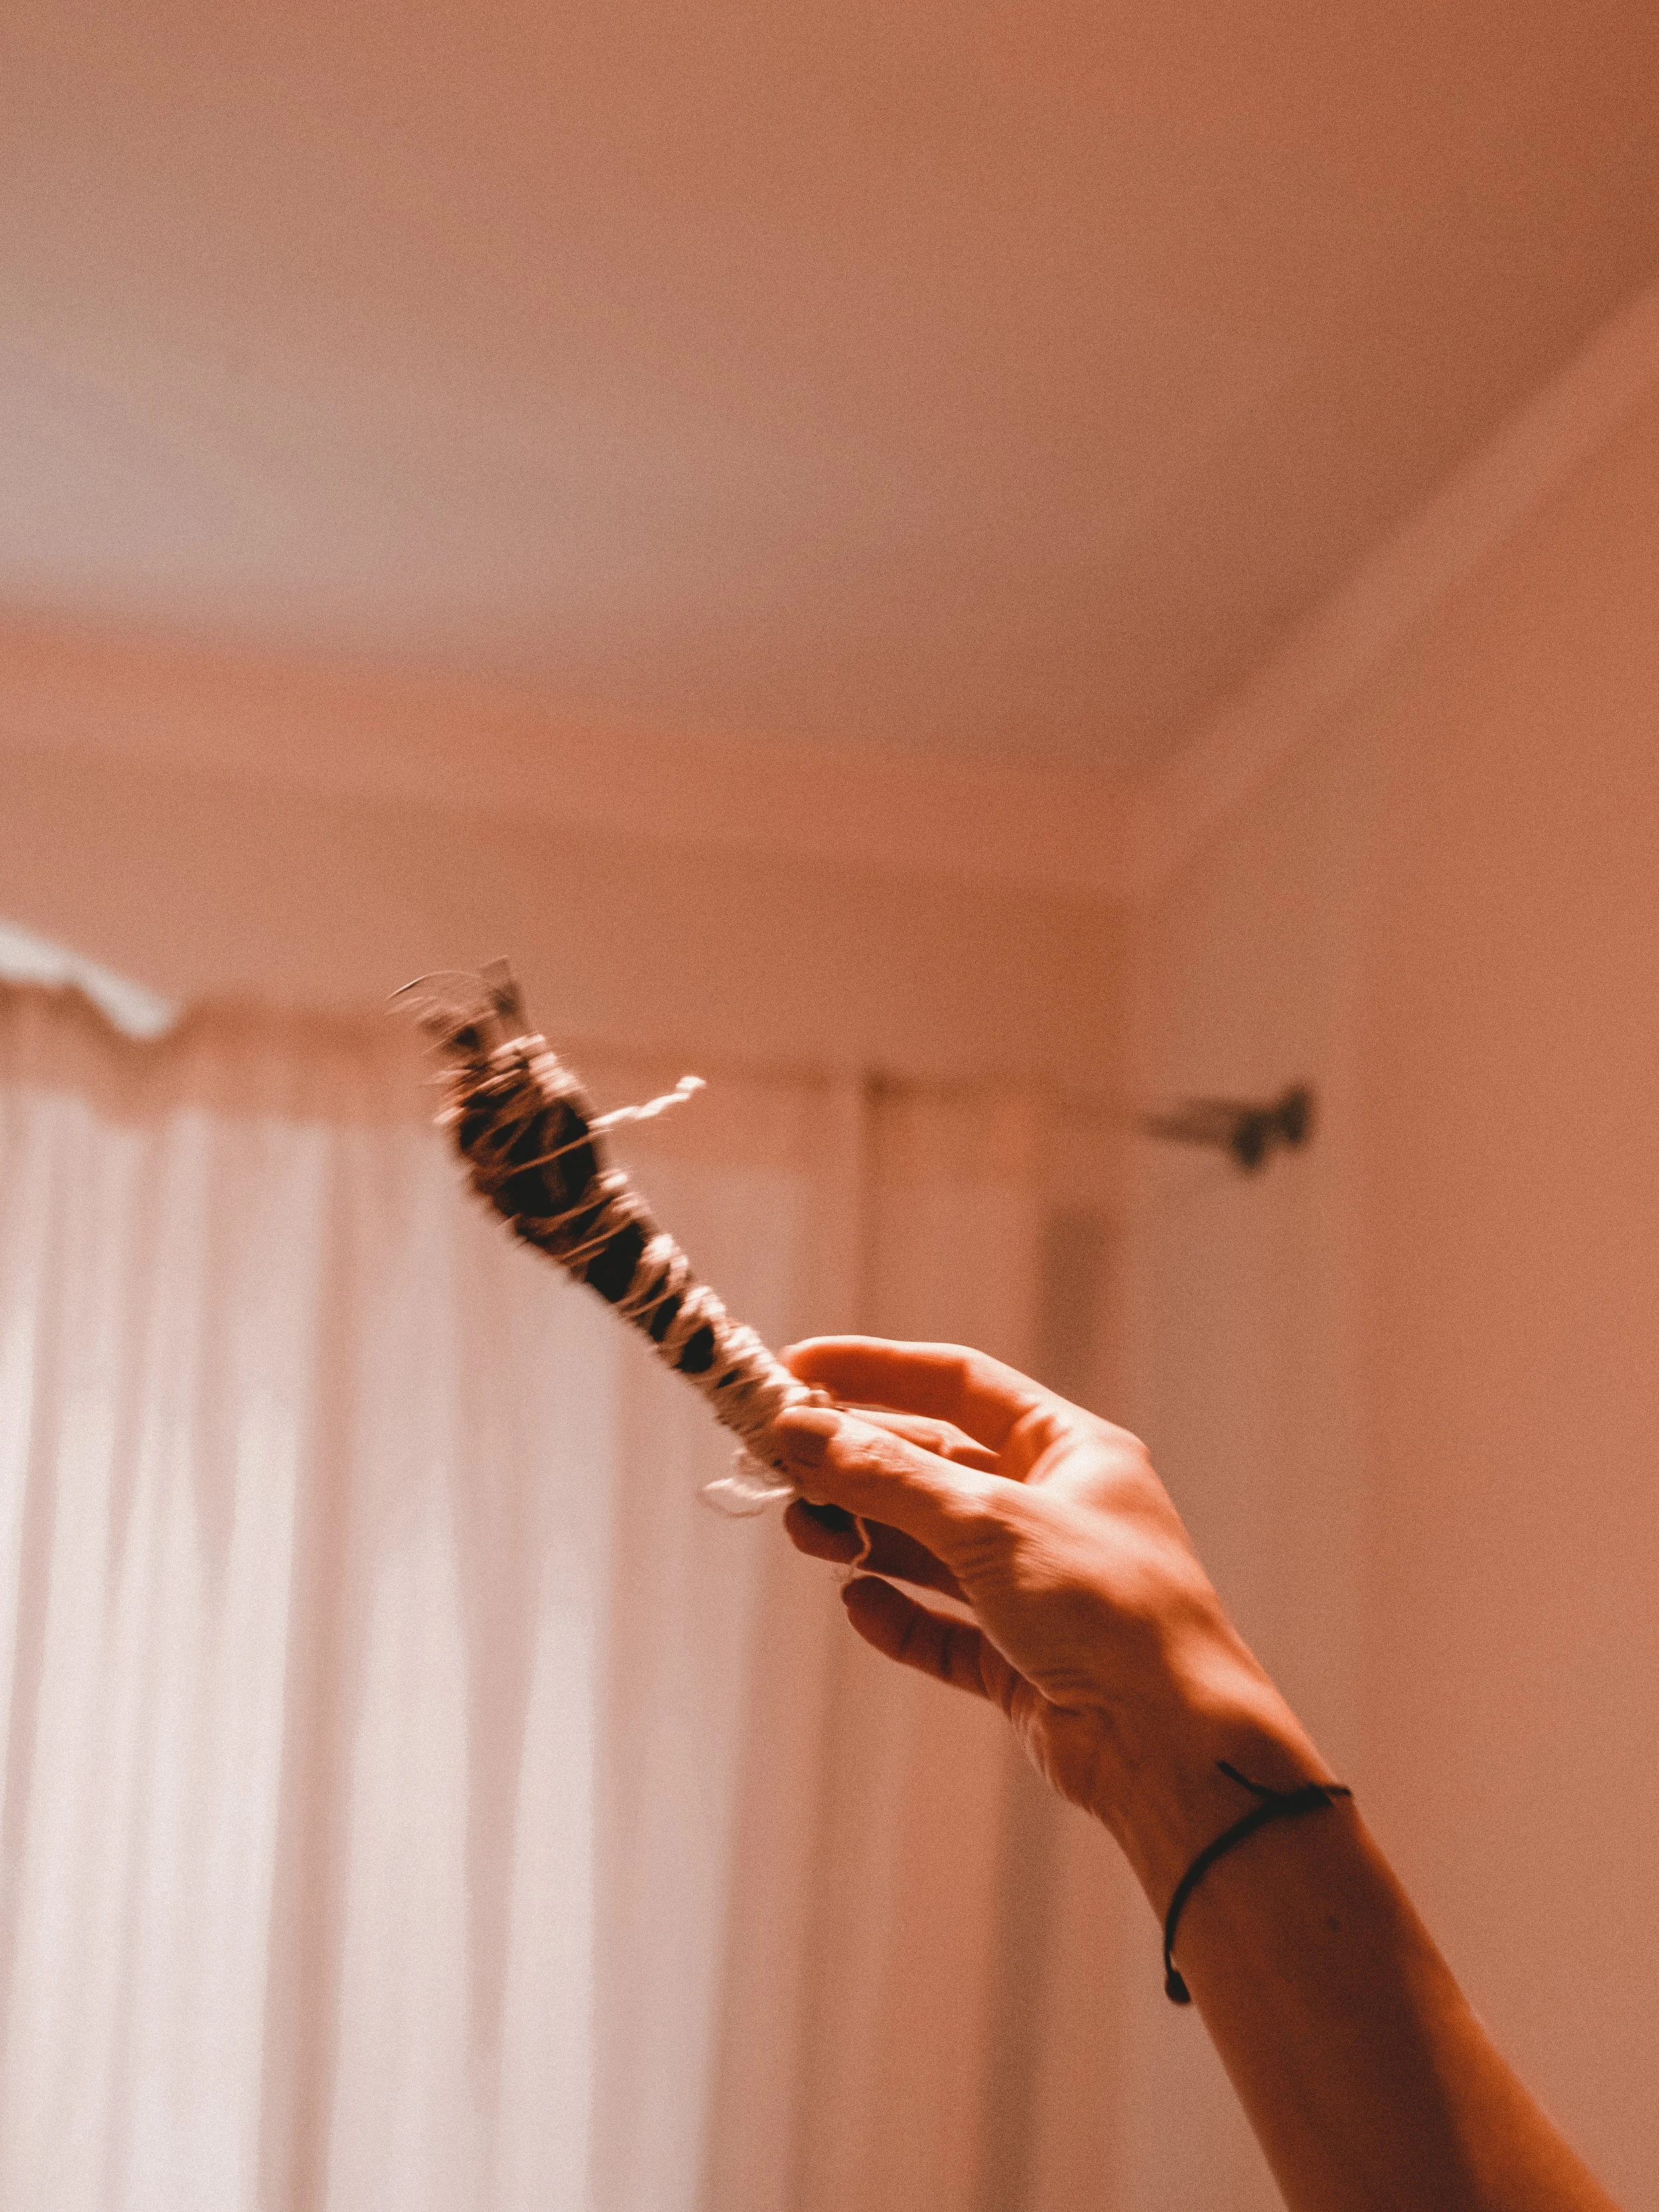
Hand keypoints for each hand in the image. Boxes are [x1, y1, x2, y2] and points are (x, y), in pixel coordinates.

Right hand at [773, 1336, 1328, 1907]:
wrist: (1177, 1750)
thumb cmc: (1112, 1611)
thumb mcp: (989, 1524)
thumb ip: (888, 1477)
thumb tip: (799, 1429)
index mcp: (1071, 1451)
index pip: (958, 1383)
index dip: (875, 1370)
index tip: (796, 1369)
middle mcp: (1055, 1510)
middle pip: (934, 1466)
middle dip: (856, 1463)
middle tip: (779, 1464)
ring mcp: (1037, 1589)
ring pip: (928, 1547)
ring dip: (862, 1535)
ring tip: (804, 1534)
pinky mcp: (1022, 1663)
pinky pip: (941, 1628)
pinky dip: (896, 1615)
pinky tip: (859, 1605)